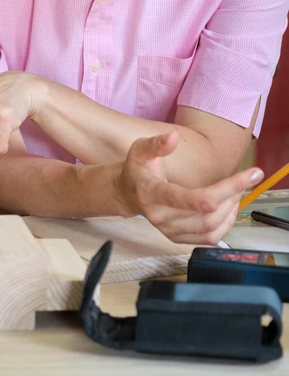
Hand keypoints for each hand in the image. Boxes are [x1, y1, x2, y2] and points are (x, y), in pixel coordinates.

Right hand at [115, 132, 263, 243]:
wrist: (127, 194)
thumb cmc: (137, 170)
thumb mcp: (140, 151)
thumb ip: (156, 144)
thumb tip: (173, 137)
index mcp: (150, 193)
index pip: (184, 198)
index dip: (219, 191)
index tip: (247, 178)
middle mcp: (159, 216)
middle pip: (206, 215)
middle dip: (233, 195)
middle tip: (246, 178)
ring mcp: (168, 230)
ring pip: (210, 227)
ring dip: (231, 209)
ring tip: (237, 191)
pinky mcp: (176, 237)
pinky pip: (208, 238)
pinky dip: (226, 224)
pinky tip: (229, 208)